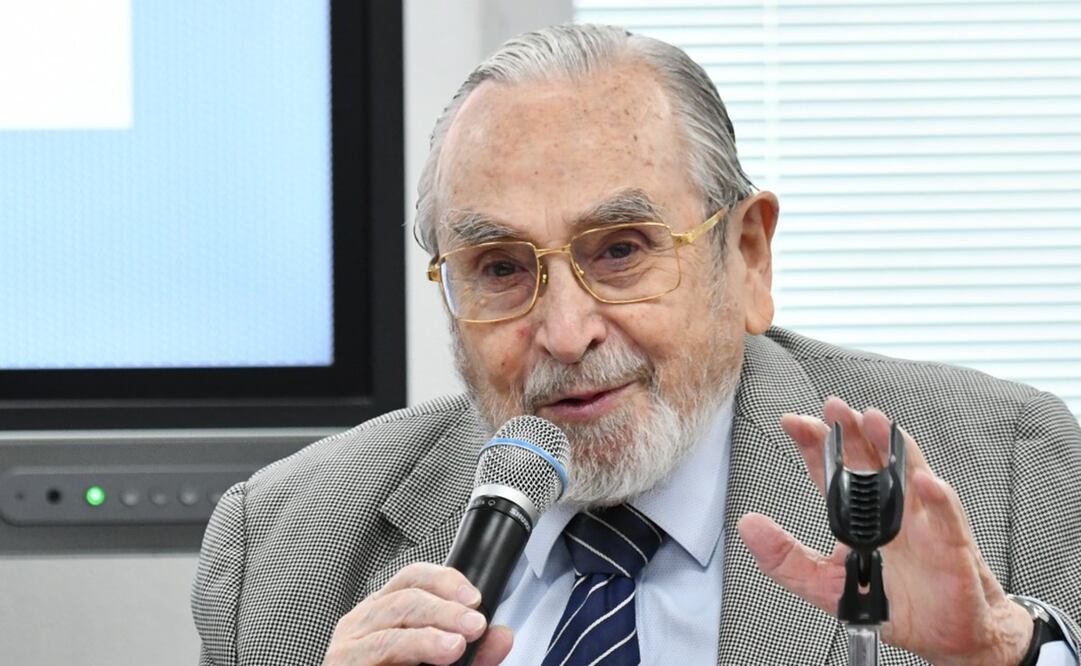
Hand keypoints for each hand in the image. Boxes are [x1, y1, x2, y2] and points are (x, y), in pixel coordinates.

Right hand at [323, 562, 512, 665]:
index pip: (413, 577)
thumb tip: (503, 636)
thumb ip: (473, 654)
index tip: (475, 599)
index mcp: (384, 612)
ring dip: (430, 631)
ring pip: (392, 622)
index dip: (446, 580)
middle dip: (445, 608)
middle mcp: (363, 621)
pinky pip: (379, 649)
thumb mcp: (441, 662)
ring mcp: (348, 643)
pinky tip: (435, 655)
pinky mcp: (342, 664)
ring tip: (457, 644)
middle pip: (405, 596)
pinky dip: (413, 647)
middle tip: (475, 624)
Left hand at [738, 397, 1032, 665]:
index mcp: (858, 516)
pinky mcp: (951, 546)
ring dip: (890, 445)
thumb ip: (784, 557)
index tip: (793, 422)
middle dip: (850, 430)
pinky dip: (937, 496)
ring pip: (908, 472)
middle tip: (833, 407)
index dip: (815, 443)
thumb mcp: (824, 585)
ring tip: (872, 421)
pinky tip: (922, 479)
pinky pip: (946, 516)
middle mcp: (889, 510)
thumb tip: (748, 527)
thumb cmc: (895, 605)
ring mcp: (921, 522)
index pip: (832, 470)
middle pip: (869, 459)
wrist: (948, 638)